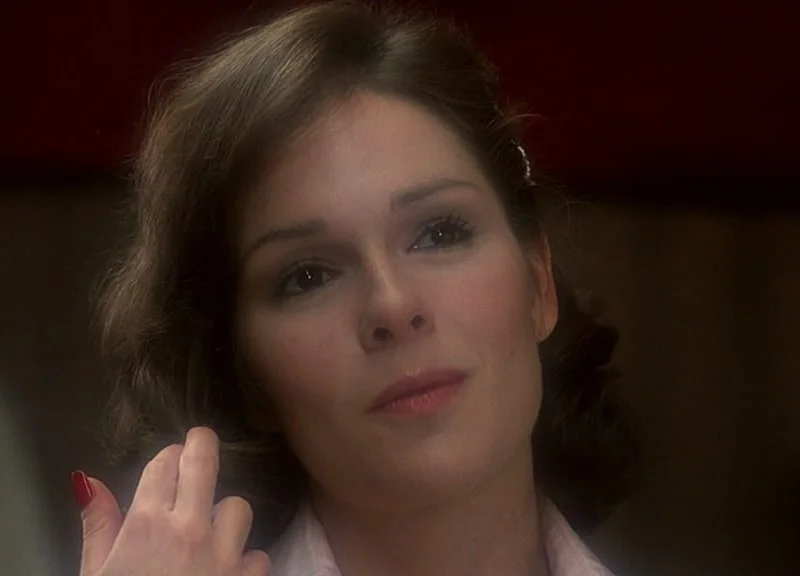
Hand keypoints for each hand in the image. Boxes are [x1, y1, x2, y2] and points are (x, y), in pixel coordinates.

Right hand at [76, 427, 270, 575]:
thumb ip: (98, 526)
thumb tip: (87, 481)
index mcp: (146, 526)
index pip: (163, 463)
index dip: (167, 457)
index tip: (169, 460)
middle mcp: (189, 530)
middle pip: (204, 461)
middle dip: (202, 444)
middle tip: (200, 441)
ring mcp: (225, 554)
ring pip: (239, 507)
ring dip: (227, 518)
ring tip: (211, 535)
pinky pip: (257, 555)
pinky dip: (244, 563)